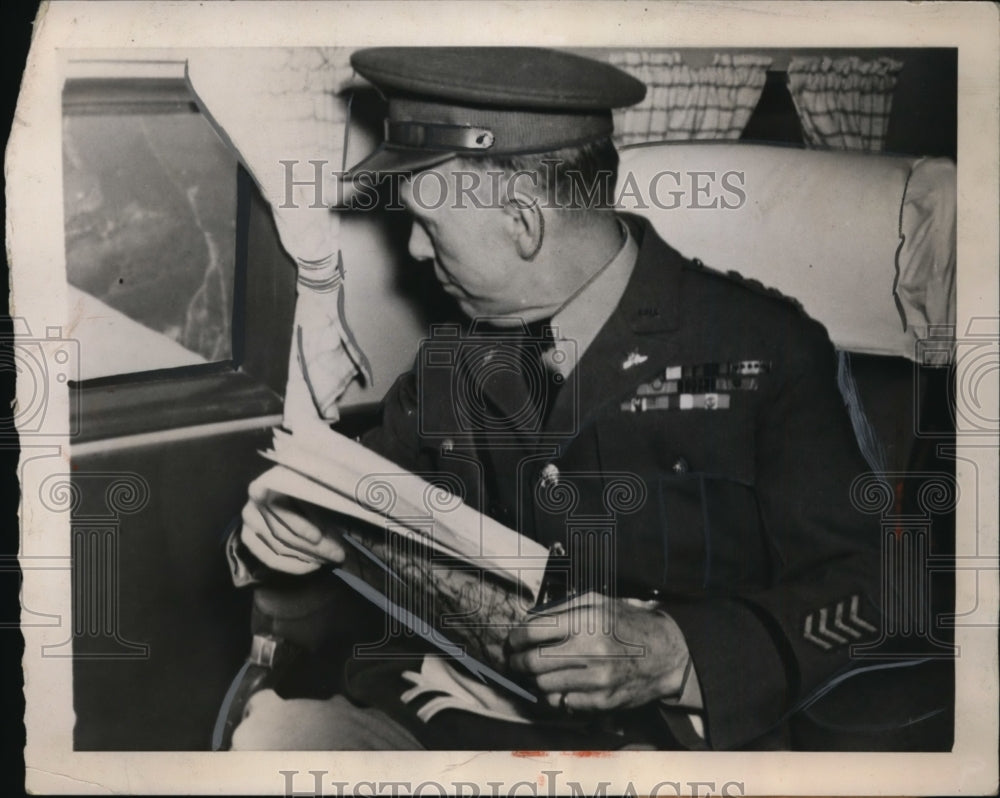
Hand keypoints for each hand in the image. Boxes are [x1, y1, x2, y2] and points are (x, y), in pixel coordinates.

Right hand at [240, 467, 346, 574]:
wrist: (283, 485)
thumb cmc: (305, 484)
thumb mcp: (312, 486)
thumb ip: (318, 503)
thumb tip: (333, 532)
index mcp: (268, 482)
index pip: (283, 509)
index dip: (300, 525)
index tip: (319, 537)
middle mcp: (254, 501)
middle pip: (284, 532)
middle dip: (315, 547)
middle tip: (338, 554)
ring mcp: (249, 520)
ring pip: (280, 546)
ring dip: (308, 557)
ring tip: (330, 559)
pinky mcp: (248, 537)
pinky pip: (270, 558)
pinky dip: (293, 565)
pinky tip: (312, 566)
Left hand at [507, 592, 690, 712]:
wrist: (666, 654)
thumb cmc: (627, 624)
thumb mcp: (597, 602)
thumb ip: (560, 609)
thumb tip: (527, 622)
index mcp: (587, 620)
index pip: (533, 631)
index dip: (516, 638)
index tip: (513, 642)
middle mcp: (591, 650)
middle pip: (533, 662)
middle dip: (518, 662)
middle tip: (516, 661)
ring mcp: (597, 679)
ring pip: (543, 686)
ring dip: (535, 680)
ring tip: (539, 672)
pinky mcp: (602, 701)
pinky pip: (561, 703)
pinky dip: (554, 696)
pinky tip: (560, 685)